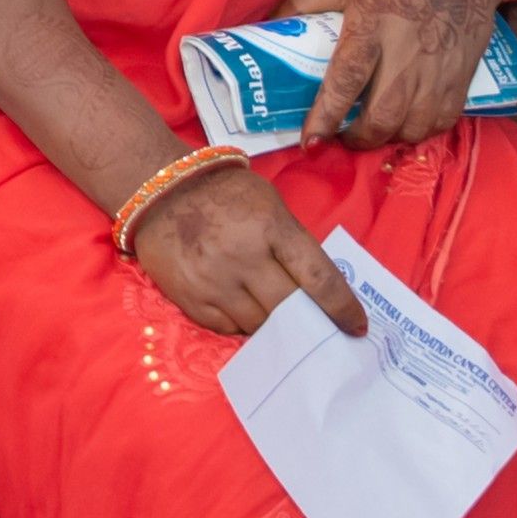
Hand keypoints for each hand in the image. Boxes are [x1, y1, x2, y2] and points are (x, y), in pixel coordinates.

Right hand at [129, 162, 368, 336]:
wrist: (160, 189)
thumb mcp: (270, 205)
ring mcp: (213, 281)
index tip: (356, 327)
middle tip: (316, 327)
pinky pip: (227, 327)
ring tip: (272, 311)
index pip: (319, 279)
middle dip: (307, 321)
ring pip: (259, 325)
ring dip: (272, 323)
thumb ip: (293, 244)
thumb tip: (318, 290)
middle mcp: (242, 258)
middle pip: (290, 309)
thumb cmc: (224, 193)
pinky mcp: (189, 298)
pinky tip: (242, 306)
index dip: (343, 308)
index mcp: (271, 228)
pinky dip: (240, 322)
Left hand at [278, 0, 516, 148]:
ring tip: (374, 129)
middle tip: (344, 136)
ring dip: (389, 137)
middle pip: (382, 118)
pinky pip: (442, 122)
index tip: (311, 143)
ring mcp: (438, 72)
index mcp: (371, 30)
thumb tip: (272, 21)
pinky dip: (421, 130)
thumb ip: (308, 1)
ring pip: (413, 127)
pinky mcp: (462, 78)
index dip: (325, 117)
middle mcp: (406, 57)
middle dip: (359, 138)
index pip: (344, 82)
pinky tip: (407, 121)